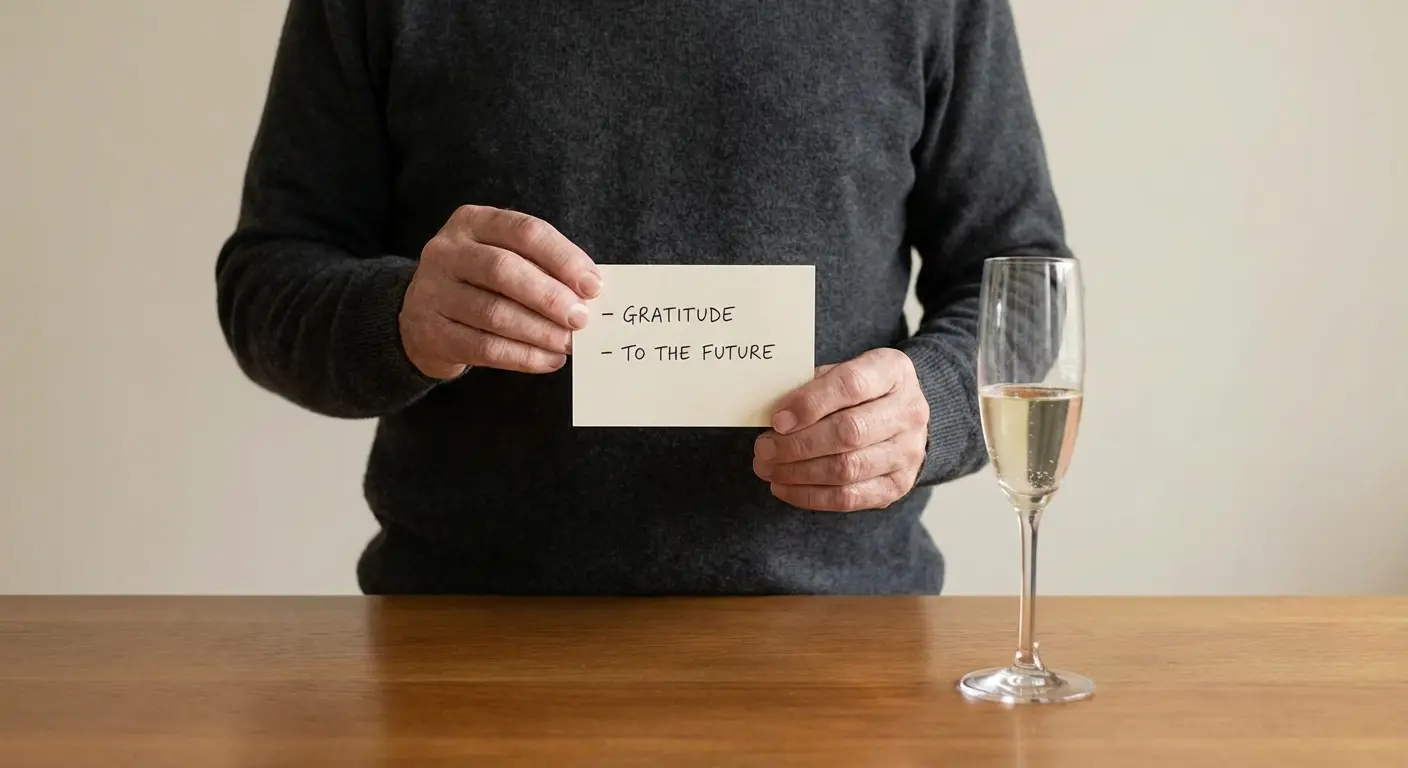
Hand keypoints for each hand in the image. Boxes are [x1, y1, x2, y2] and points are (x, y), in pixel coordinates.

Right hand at [400, 205, 600, 377]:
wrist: (422, 319)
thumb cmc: (480, 284)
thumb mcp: (505, 259)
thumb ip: (542, 268)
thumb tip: (589, 292)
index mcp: (473, 222)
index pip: (524, 231)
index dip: (563, 258)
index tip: (593, 286)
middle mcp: (446, 251)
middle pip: (503, 269)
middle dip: (550, 296)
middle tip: (581, 319)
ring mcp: (432, 292)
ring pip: (494, 312)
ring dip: (540, 331)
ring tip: (569, 344)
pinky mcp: (430, 332)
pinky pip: (484, 347)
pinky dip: (523, 356)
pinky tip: (549, 360)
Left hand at [754, 349, 929, 511]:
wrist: (901, 417)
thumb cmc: (860, 391)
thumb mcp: (840, 372)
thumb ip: (811, 386)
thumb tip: (775, 412)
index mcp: (892, 372)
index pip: (851, 385)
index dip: (810, 404)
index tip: (777, 419)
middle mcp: (908, 412)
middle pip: (849, 432)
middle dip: (797, 444)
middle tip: (763, 449)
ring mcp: (908, 452)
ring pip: (847, 468)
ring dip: (798, 472)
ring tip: (767, 468)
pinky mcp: (896, 485)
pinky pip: (849, 498)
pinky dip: (810, 496)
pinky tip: (784, 486)